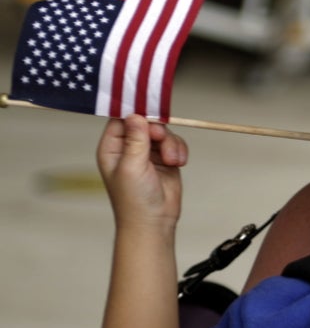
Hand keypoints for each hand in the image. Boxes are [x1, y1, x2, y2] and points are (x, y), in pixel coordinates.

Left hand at [96, 114, 187, 231]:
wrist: (154, 221)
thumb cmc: (134, 199)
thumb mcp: (132, 166)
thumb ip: (135, 139)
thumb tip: (136, 115)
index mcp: (112, 148)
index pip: (120, 119)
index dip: (134, 112)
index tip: (149, 106)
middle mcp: (129, 148)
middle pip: (146, 122)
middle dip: (158, 131)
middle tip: (161, 140)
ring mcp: (148, 153)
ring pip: (164, 133)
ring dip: (172, 144)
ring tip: (172, 161)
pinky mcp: (165, 159)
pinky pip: (175, 143)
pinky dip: (179, 151)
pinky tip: (178, 164)